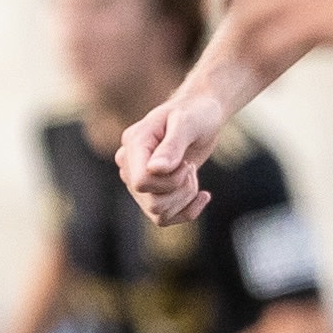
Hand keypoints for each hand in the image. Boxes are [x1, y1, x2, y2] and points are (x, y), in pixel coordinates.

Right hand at [117, 88, 232, 228]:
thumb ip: (172, 146)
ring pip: (157, 213)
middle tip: (191, 166)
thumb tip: (155, 169)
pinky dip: (187, 212)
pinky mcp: (152, 191)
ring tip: (192, 173)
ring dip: (184, 198)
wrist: (202, 115)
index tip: (186, 163)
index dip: (169, 181)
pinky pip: (163, 219)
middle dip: (181, 190)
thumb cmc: (195, 113)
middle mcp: (129, 164)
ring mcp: (138, 180)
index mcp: (134, 144)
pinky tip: (203, 195)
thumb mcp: (187, 123)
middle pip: (151, 202)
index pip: (141, 182)